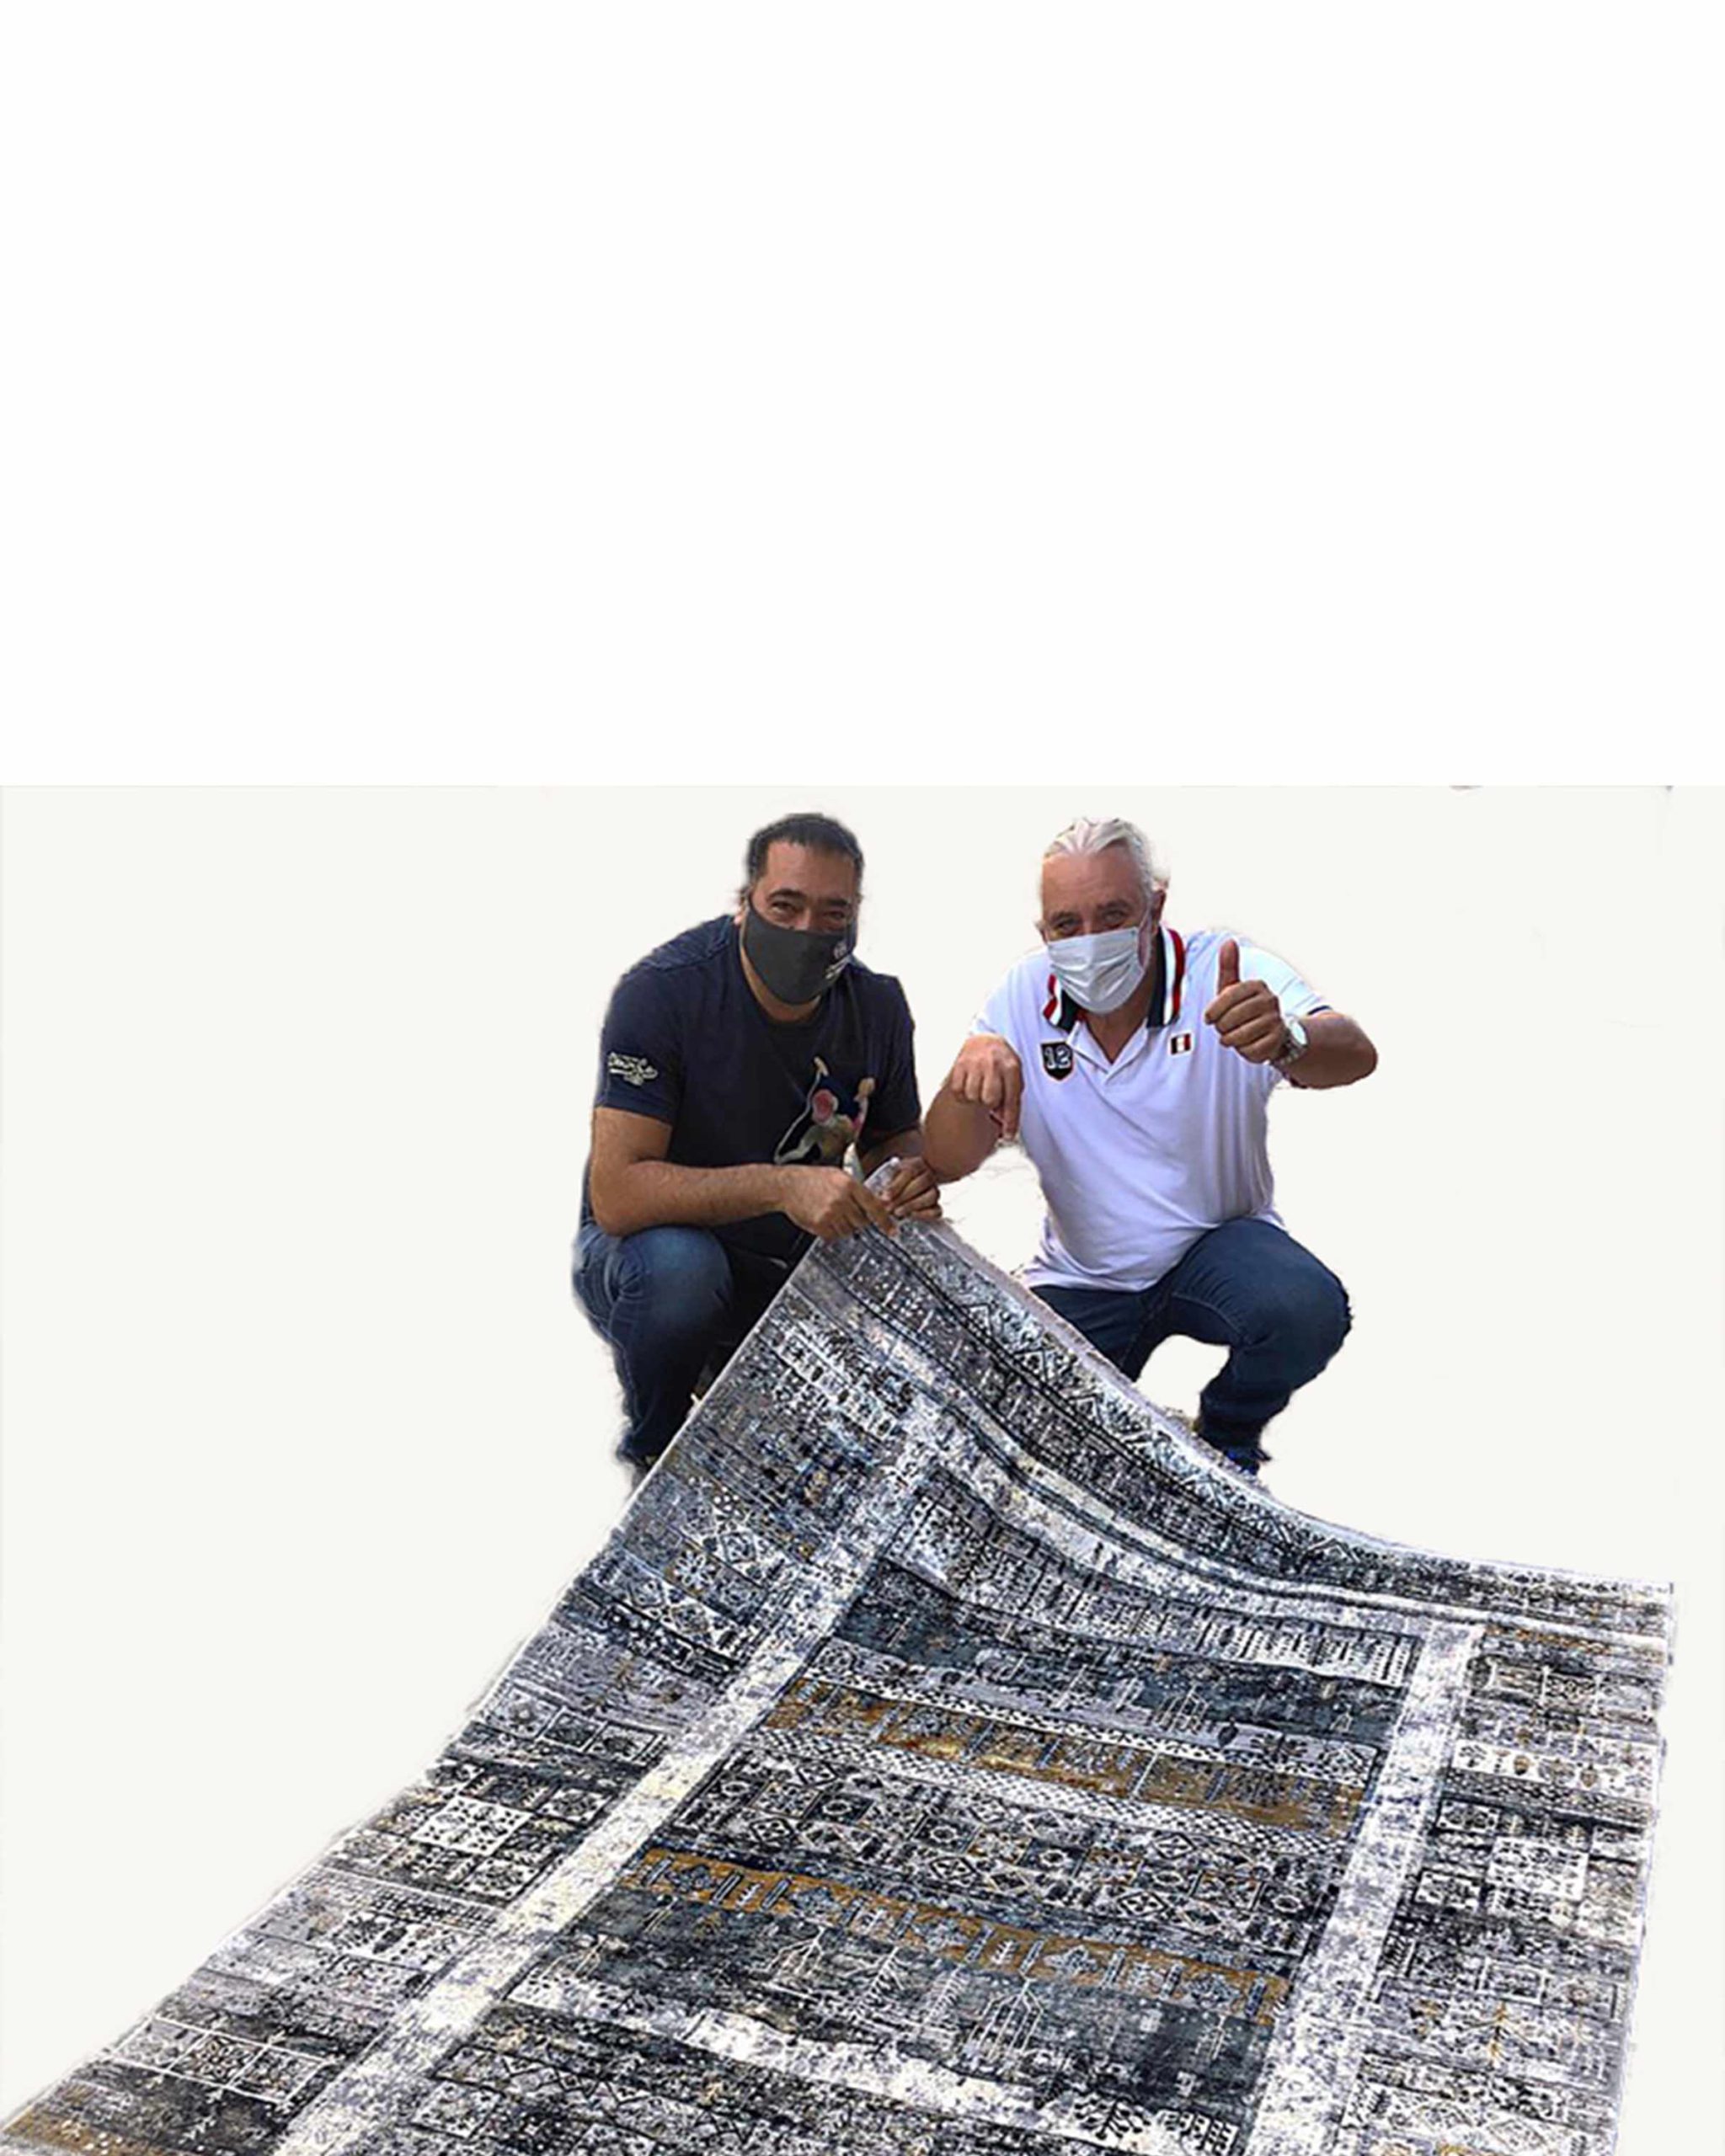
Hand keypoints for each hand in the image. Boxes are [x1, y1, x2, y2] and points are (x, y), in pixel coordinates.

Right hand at [778, 1165, 895, 1241]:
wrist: (787, 1185)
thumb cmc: (811, 1179)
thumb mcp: (838, 1176)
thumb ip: (857, 1190)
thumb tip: (876, 1203)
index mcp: (849, 1184)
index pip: (874, 1206)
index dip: (885, 1220)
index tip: (892, 1230)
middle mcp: (842, 1199)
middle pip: (862, 1222)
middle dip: (858, 1220)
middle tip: (846, 1212)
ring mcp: (831, 1213)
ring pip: (849, 1231)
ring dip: (844, 1226)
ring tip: (832, 1213)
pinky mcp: (820, 1225)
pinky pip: (834, 1236)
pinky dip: (832, 1231)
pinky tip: (824, 1218)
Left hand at [881, 1156, 942, 1221]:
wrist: (909, 1185)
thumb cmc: (897, 1180)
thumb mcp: (891, 1174)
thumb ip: (887, 1180)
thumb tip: (880, 1192)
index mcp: (917, 1164)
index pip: (909, 1172)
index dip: (896, 1185)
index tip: (885, 1196)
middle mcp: (929, 1175)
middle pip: (920, 1184)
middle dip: (902, 1197)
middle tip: (888, 1207)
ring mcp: (935, 1190)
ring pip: (930, 1197)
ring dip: (912, 1205)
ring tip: (897, 1212)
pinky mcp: (937, 1206)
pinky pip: (937, 1211)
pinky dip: (925, 1214)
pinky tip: (911, 1216)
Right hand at [948, 1034, 1023, 1138]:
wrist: (985, 1039)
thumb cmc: (1001, 1062)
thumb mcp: (1014, 1076)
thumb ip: (1011, 1098)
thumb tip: (1002, 1121)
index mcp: (1011, 1068)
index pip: (1012, 1099)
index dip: (1010, 1120)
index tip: (1008, 1135)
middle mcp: (993, 1065)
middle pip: (990, 1099)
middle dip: (990, 1103)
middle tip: (990, 1097)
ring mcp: (975, 1064)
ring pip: (973, 1096)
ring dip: (976, 1096)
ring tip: (980, 1087)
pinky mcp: (959, 1065)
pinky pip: (958, 1091)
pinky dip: (963, 1093)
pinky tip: (969, 1085)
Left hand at [1203, 939, 1287, 1063]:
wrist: (1272, 1032)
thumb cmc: (1244, 1008)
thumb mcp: (1233, 988)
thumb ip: (1229, 966)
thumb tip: (1229, 941)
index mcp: (1257, 985)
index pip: (1227, 996)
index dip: (1213, 1010)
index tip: (1208, 1018)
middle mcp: (1270, 1000)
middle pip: (1230, 1018)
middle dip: (1221, 1027)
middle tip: (1223, 1028)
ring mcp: (1275, 1020)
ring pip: (1238, 1036)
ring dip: (1230, 1040)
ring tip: (1233, 1036)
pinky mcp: (1277, 1041)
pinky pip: (1249, 1050)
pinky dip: (1243, 1051)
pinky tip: (1246, 1044)